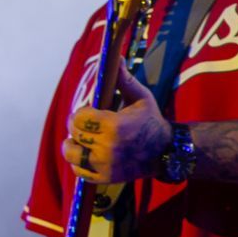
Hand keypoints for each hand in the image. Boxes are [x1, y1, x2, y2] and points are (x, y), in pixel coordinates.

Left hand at [61, 68, 170, 182]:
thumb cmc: (151, 121)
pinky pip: (79, 171)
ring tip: (81, 140)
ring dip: (73, 145)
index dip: (80, 113)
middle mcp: (107, 147)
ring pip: (72, 154)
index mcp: (115, 126)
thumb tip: (116, 58)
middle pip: (74, 134)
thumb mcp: (141, 98)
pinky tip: (87, 153)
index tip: (88, 112)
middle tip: (86, 124)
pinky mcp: (104, 178)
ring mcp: (105, 165)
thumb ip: (124, 80)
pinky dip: (79, 162)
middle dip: (77, 127)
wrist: (166, 152)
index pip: (78, 118)